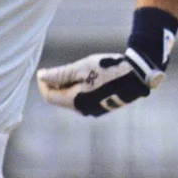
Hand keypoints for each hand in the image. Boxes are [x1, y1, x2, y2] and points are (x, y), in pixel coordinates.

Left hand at [37, 47, 162, 116]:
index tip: (43, 71)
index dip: (43, 84)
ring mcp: (93, 110)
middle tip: (57, 68)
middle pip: (60, 99)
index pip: (50, 96)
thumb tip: (42, 77)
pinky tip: (85, 77)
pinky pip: (83, 99)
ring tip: (73, 70)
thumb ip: (60, 74)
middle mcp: (83, 110)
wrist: (136, 75)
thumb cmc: (108, 69)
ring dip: (67, 86)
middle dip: (55, 84)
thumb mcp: (81, 68)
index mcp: (76, 101)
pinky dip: (78, 89)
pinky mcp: (102, 106)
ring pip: (72, 99)